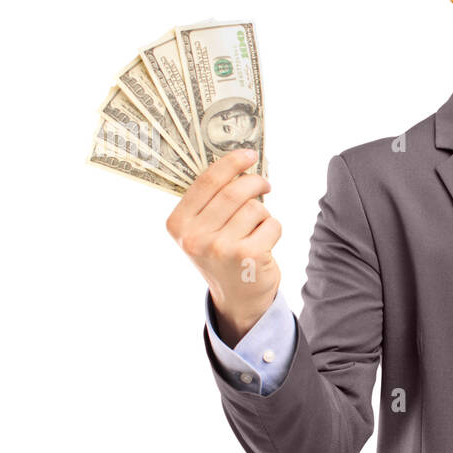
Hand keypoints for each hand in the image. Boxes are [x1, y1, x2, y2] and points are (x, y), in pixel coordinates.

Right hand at [165, 149, 281, 346]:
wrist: (237, 298)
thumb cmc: (222, 255)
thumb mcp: (203, 230)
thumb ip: (211, 200)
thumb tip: (238, 161)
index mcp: (178, 224)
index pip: (206, 182)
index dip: (231, 163)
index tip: (249, 154)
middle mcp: (195, 237)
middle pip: (235, 191)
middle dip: (256, 183)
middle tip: (266, 184)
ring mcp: (220, 248)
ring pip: (256, 208)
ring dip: (263, 215)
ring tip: (256, 230)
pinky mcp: (247, 256)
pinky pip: (271, 224)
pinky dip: (273, 230)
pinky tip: (264, 244)